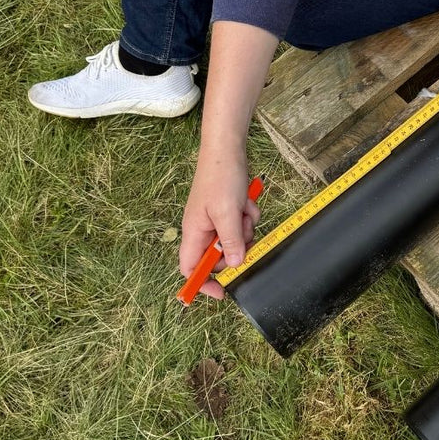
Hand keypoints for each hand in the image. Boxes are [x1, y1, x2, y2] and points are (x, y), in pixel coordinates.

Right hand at [179, 149, 261, 299]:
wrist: (227, 148)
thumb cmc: (221, 177)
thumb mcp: (227, 213)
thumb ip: (230, 241)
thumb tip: (234, 265)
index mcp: (194, 231)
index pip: (190, 268)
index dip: (202, 283)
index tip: (222, 291)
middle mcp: (202, 228)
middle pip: (219, 256)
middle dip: (236, 248)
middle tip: (245, 234)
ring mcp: (216, 218)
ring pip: (235, 239)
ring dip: (245, 228)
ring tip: (244, 209)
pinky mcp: (228, 209)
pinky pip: (242, 223)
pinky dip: (248, 214)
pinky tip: (247, 200)